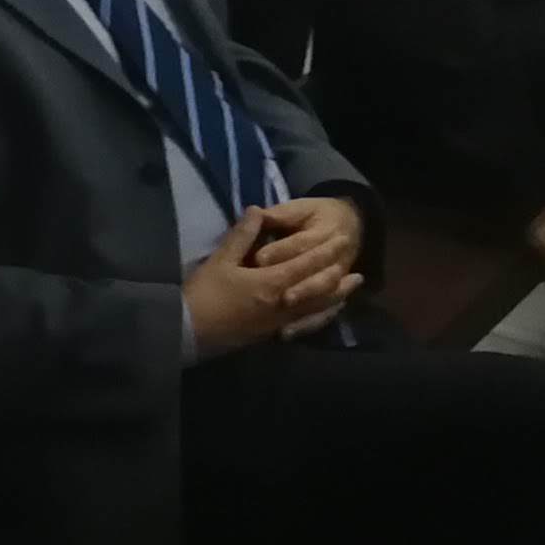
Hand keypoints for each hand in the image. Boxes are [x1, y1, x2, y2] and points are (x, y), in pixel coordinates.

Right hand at [183, 207, 362, 357]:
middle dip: (338, 273)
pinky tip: (328, 312)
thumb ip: (242, 235)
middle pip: (319, 288)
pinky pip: (306, 324)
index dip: (326, 251)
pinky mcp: (273, 334)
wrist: (189, 331)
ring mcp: (280, 322)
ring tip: (352, 286)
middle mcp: (283, 304)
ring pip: (317, 308)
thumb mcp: (220, 260)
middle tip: (355, 263)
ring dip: (337, 296)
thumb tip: (258, 210)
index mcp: (271, 283)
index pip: (306, 264)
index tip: (342, 239)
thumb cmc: (204, 294)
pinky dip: (322, 316)